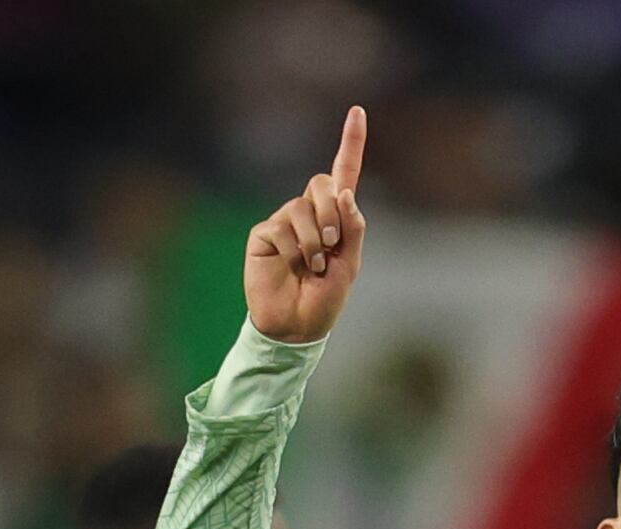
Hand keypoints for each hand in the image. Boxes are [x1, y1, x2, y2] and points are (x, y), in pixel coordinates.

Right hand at [245, 106, 369, 343]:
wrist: (296, 326)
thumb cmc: (325, 299)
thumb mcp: (350, 266)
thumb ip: (353, 230)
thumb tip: (345, 193)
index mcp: (335, 217)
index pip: (344, 173)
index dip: (350, 143)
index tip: (357, 111)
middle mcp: (309, 213)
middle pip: (321, 183)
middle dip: (331, 212)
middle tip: (333, 244)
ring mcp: (284, 222)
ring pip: (301, 207)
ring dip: (314, 240)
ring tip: (314, 267)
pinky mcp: (263, 234)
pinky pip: (281, 227)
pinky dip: (294, 249)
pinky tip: (294, 267)